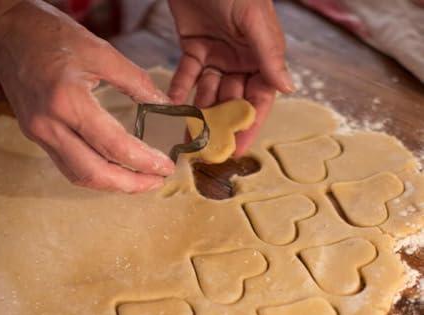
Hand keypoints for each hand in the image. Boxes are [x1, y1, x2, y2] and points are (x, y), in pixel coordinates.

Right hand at [0, 0, 173, 191]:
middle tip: (157, 181)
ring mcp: (39, 134)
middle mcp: (50, 125)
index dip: (144, 162)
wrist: (4, 31)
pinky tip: (113, 170)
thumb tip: (165, 105)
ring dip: (112, 185)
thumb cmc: (49, 34)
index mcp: (68, 101)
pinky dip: (94, 174)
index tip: (166, 166)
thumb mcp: (100, 51)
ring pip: (79, 176)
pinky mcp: (35, 136)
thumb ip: (136, 82)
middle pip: (95, 173)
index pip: (113, 146)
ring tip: (139, 181)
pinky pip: (68, 166)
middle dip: (131, 184)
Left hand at [168, 0, 293, 155]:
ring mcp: (217, 55)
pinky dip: (179, 89)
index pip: (258, 98)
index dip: (248, 124)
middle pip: (230, 100)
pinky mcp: (193, 46)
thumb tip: (287, 89)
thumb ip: (269, 55)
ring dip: (197, 112)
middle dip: (219, 124)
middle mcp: (240, 60)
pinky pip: (186, 74)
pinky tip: (172, 106)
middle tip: (206, 149)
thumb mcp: (254, 21)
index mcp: (262, 56)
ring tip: (187, 135)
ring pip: (207, 91)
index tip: (237, 148)